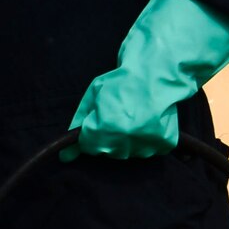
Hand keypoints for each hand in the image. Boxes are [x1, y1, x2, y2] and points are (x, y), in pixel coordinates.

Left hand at [60, 0, 228, 162]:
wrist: (157, 73)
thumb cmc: (122, 81)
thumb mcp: (93, 95)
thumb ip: (79, 122)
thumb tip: (65, 155)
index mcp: (102, 131)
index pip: (87, 146)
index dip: (91, 132)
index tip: (99, 119)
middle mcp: (122, 143)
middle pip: (107, 150)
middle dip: (109, 136)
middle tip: (120, 114)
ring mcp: (144, 145)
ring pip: (128, 152)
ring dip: (128, 139)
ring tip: (135, 116)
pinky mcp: (163, 144)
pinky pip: (150, 148)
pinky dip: (148, 137)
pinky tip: (149, 120)